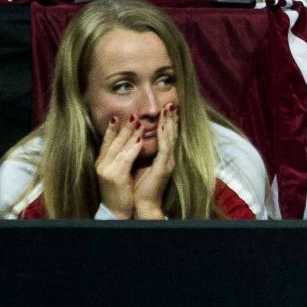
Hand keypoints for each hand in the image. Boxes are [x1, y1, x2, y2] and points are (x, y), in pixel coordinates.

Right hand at [95, 115, 143, 219]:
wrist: (117, 212)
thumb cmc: (119, 195)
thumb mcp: (115, 174)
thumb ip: (116, 161)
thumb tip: (123, 148)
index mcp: (101, 164)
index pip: (106, 142)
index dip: (111, 129)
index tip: (117, 116)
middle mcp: (101, 165)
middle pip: (113, 142)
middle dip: (123, 127)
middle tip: (132, 114)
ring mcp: (107, 170)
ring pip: (120, 147)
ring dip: (130, 133)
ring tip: (138, 122)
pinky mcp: (116, 176)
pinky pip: (126, 158)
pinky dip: (133, 148)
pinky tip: (140, 140)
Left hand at [132, 103, 176, 218]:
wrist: (144, 204)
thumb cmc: (140, 187)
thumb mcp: (140, 164)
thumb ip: (141, 151)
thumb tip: (135, 138)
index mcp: (163, 157)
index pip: (166, 135)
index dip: (167, 121)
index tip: (166, 107)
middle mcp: (168, 158)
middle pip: (171, 133)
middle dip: (171, 118)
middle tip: (171, 102)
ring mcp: (167, 162)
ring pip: (169, 138)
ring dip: (169, 122)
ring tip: (169, 108)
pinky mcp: (163, 167)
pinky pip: (164, 148)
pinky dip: (163, 136)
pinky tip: (162, 125)